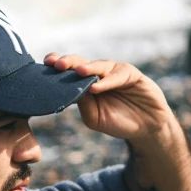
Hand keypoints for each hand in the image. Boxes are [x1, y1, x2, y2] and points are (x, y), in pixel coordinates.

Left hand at [44, 53, 172, 140]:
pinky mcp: (131, 74)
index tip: (44, 64)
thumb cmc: (117, 121)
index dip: (56, 66)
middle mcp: (97, 74)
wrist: (145, 127)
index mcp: (83, 83)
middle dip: (68, 62)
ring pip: (98, 66)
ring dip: (87, 68)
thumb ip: (83, 103)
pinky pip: (118, 75)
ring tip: (78, 72)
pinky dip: (107, 81)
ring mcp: (114, 72)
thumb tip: (70, 90)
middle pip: (79, 63)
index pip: (67, 71)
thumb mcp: (94, 117)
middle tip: (56, 64)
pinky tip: (97, 87)